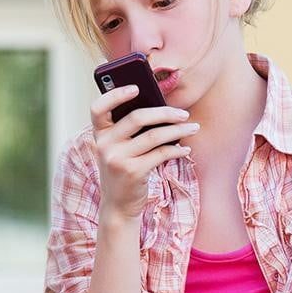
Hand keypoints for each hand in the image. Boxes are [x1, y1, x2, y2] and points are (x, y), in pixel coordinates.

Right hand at [90, 85, 198, 222]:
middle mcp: (105, 145)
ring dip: (178, 130)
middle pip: (137, 117)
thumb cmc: (124, 170)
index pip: (98, 108)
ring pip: (154, 135)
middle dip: (165, 112)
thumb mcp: (119, 149)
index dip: (115, 94)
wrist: (119, 205)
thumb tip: (162, 109)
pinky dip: (176, 150)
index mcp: (99, 134)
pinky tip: (185, 149)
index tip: (136, 87)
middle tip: (184, 113)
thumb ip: (129, 130)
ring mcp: (117, 159)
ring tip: (193, 128)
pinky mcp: (133, 172)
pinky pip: (161, 154)